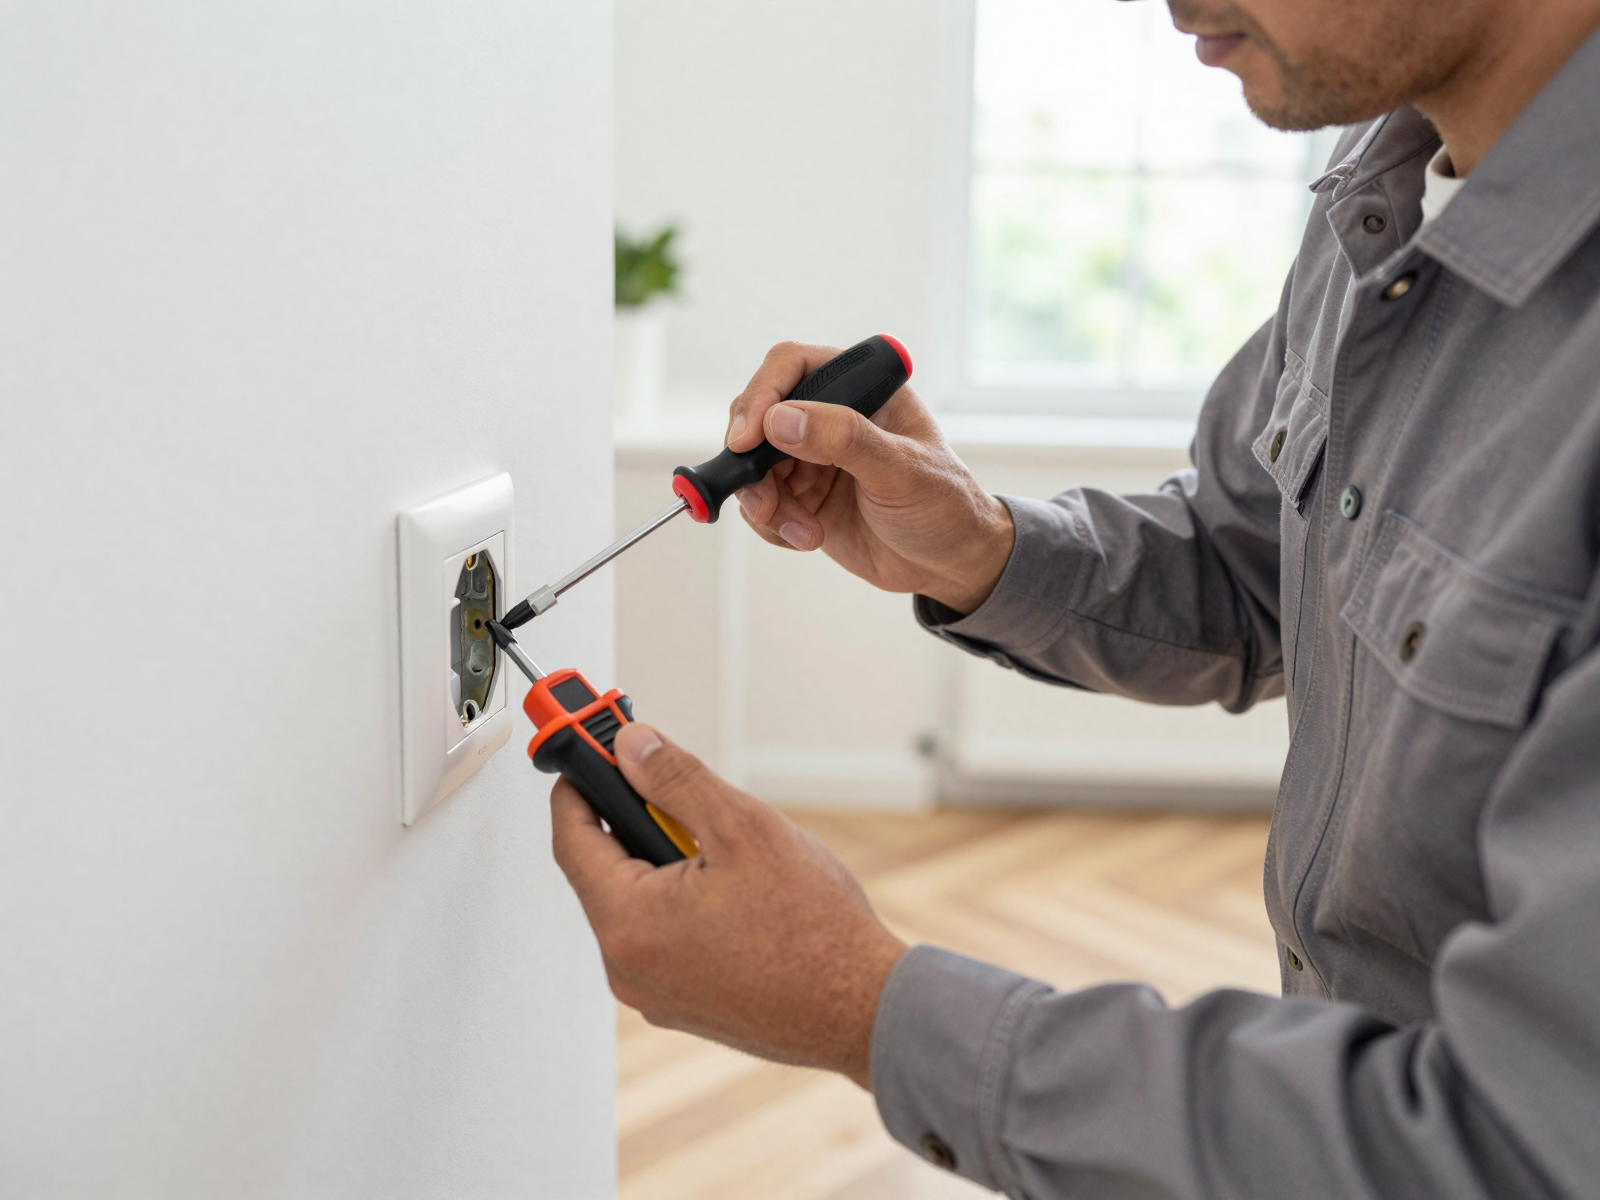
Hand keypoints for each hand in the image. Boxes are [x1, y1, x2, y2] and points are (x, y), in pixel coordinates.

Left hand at [550, 722, 906, 1087]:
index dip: (580, 787)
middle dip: (639, 825)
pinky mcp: (683, 1005)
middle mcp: (629, 969)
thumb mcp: (743, 828)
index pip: (571, 839)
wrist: (863, 1010)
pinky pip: (664, 938)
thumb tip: (633, 748)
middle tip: (683, 798)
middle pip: (605, 873)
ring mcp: (654, 994)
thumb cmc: (814, 933)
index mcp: (629, 924)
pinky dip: (685, 904)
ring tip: (728, 854)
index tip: (594, 757)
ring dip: (667, 866)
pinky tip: (738, 895)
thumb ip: (676, 780)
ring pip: (639, 905)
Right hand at [726, 341, 1014, 614]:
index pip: (791, 367)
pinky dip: (771, 525)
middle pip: (759, 417)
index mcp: (861, 388)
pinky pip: (762, 503)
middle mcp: (831, 415)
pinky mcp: (803, 497)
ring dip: (765, 502)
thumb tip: (781, 419)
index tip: (746, 439)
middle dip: (753, 462)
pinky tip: (806, 537)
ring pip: (753, 466)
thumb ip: (844, 440)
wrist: (951, 565)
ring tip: (800, 531)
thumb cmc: (946, 506)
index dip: (761, 396)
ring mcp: (812, 457)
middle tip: (764, 502)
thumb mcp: (902, 471)